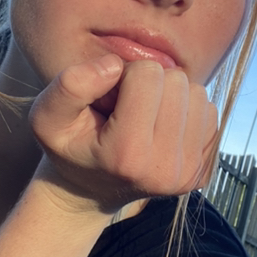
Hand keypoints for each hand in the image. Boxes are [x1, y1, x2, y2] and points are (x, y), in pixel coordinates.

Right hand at [29, 54, 217, 214]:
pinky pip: (209, 112)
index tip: (109, 99)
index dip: (124, 74)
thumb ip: (70, 85)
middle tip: (126, 108)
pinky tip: (160, 128)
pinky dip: (185, 112)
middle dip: (150, 83)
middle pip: (176, 81)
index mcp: (127, 154)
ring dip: (170, 96)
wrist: (89, 190)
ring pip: (197, 93)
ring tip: (143, 117)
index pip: (147, 74)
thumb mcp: (46, 116)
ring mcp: (188, 173)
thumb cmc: (68, 147)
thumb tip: (115, 66)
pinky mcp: (203, 173)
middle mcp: (165, 168)